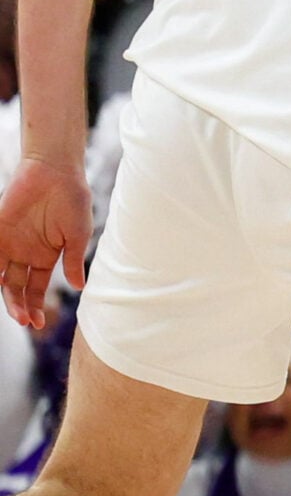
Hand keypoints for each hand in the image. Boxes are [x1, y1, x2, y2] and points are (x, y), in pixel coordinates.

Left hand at [0, 156, 89, 330]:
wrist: (55, 172)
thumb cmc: (72, 201)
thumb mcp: (78, 235)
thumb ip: (73, 261)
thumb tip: (79, 288)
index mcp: (46, 257)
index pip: (36, 288)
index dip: (36, 306)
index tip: (37, 324)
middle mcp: (25, 253)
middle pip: (15, 287)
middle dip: (18, 306)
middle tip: (23, 320)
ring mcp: (10, 242)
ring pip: (0, 276)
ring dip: (4, 294)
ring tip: (11, 310)